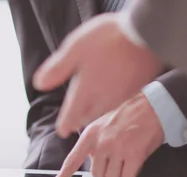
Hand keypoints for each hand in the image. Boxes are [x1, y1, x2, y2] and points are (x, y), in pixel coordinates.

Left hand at [33, 13, 162, 137]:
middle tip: (73, 124)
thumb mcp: (75, 49)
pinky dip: (110, 106)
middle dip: (79, 120)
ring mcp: (121, 96)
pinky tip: (110, 101)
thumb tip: (39, 83)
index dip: (65, 123)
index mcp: (85, 91)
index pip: (71, 114)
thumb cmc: (109, 39)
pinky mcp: (135, 90)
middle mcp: (103, 98)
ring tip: (89, 115)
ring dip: (94, 115)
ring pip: (103, 112)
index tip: (62, 131)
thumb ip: (57, 68)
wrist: (148, 35)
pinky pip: (118, 104)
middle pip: (87, 115)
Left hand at [50, 92, 163, 176]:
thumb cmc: (128, 116)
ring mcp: (117, 149)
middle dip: (107, 169)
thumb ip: (92, 143)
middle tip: (116, 155)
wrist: (153, 106)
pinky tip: (135, 156)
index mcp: (90, 135)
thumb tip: (90, 161)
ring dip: (120, 170)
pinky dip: (132, 170)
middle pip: (97, 175)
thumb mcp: (102, 124)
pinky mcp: (134, 155)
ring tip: (127, 153)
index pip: (72, 160)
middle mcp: (101, 143)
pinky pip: (128, 176)